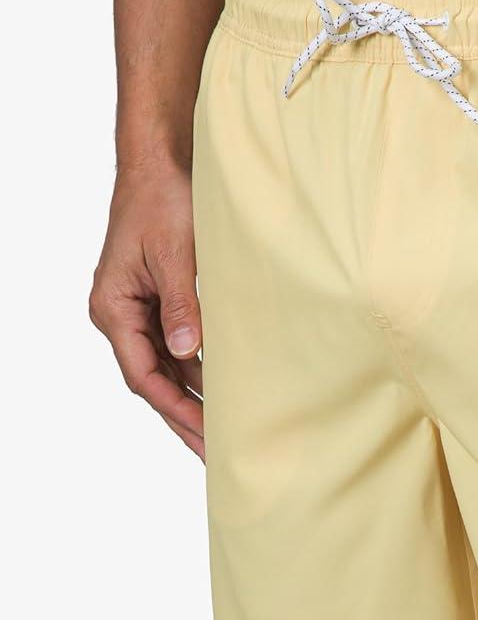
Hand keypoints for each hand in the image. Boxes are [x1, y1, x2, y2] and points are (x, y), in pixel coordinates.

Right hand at [90, 160, 204, 459]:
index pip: (142, 375)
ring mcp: (139, 311)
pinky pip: (177, 348)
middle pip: (153, 381)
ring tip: (222, 433)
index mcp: (114, 308)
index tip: (205, 433)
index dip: (175, 408)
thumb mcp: (176, 255)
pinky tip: (221, 392)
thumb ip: (181, 306)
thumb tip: (186, 353)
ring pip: (165, 369)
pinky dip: (198, 371)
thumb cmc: (163, 201)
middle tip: (215, 454)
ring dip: (192, 399)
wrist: (161, 165)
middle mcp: (121, 315)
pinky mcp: (159, 303)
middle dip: (184, 418)